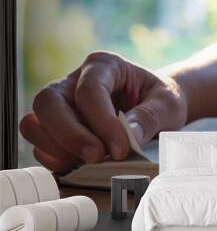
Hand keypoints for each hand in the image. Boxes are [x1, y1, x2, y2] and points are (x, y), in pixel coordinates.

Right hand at [20, 51, 186, 172]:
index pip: (89, 90)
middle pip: (48, 102)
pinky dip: (56, 159)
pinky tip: (82, 164)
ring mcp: (63, 104)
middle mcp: (76, 81)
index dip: (101, 122)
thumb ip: (150, 117)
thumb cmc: (161, 100)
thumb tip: (129, 136)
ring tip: (92, 161)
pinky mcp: (58, 128)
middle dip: (70, 135)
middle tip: (97, 157)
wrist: (157, 106)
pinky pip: (41, 144)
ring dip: (59, 148)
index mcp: (104, 66)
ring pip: (35, 123)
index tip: (121, 149)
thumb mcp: (167, 104)